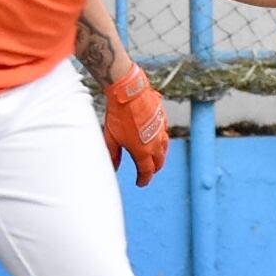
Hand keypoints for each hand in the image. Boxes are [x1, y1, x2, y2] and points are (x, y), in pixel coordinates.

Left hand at [102, 64, 169, 186]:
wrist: (129, 92)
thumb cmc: (118, 115)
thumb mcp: (111, 137)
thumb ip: (113, 154)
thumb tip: (113, 167)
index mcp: (143, 152)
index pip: (146, 172)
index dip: (143, 179)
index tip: (140, 183)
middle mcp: (156, 144)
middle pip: (158, 162)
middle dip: (153, 169)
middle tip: (147, 171)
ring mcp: (162, 131)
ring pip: (164, 149)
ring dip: (159, 155)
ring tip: (154, 157)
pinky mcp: (163, 119)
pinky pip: (164, 133)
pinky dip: (160, 139)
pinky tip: (155, 136)